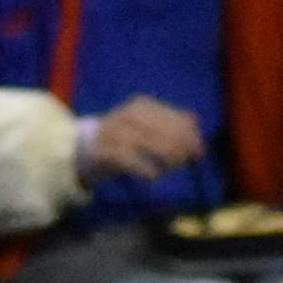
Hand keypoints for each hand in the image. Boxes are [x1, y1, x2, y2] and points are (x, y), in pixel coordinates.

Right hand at [85, 95, 202, 181]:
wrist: (84, 149)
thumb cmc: (121, 139)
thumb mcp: (146, 127)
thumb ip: (169, 123)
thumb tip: (195, 122)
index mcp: (140, 106)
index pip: (169, 115)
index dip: (186, 132)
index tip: (199, 148)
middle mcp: (127, 115)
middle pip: (159, 129)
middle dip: (178, 144)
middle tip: (189, 159)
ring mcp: (114, 133)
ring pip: (145, 142)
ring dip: (164, 155)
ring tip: (175, 167)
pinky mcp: (103, 152)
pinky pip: (127, 159)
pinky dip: (143, 167)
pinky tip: (154, 176)